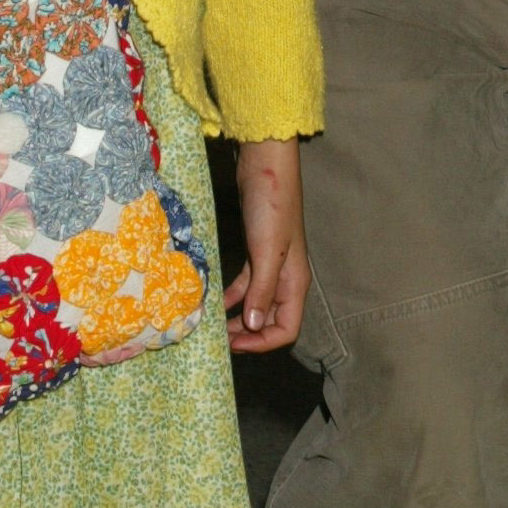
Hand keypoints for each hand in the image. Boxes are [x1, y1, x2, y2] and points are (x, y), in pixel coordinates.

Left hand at [225, 137, 309, 354]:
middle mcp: (286, 278)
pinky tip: (214, 299)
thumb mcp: (266, 251)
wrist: (266, 163)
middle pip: (271, 321)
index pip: (286, 329)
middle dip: (247, 335)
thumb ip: (261, 290)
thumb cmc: (271, 206)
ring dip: (238, 318)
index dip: (262, 343)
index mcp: (295, 282)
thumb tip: (251, 326)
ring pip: (256, 304)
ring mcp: (271, 264)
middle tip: (217, 339)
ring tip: (212, 326)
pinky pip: (246, 284)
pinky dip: (232, 295)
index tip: (232, 344)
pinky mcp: (256, 250)